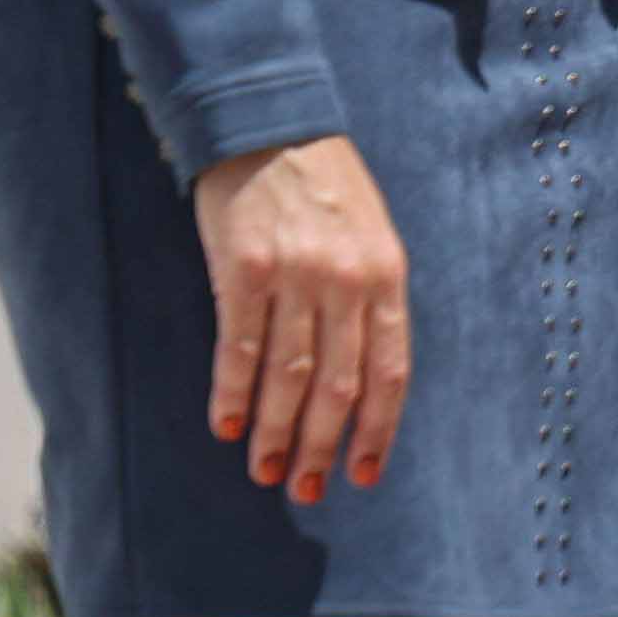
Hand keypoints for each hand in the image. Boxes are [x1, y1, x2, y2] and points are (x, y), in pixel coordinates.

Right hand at [191, 134, 411, 506]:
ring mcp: (296, 276)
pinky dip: (232, 393)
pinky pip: (241, 348)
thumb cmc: (326, 188)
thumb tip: (360, 378)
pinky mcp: (243, 271)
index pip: (390, 371)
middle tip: (309, 490)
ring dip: (276, 433)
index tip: (364, 473)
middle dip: (325, 446)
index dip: (378, 428)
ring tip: (266, 472)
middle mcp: (349, 281)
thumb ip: (371, 299)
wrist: (271, 126)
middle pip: (340, 385)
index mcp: (388, 276)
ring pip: (290, 377)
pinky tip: (227, 425)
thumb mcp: (372, 236)